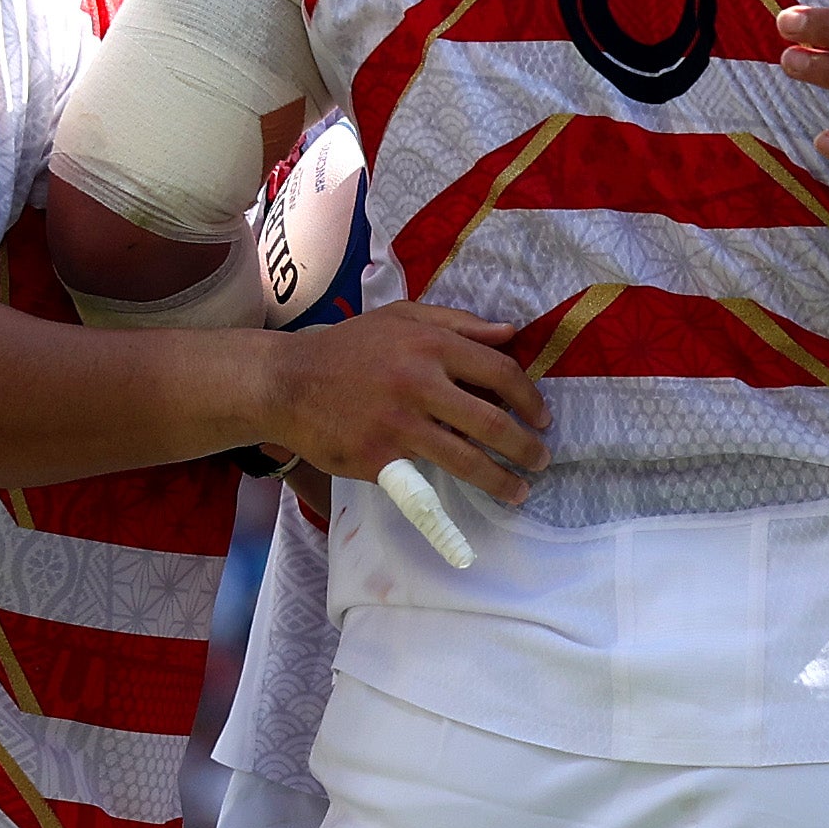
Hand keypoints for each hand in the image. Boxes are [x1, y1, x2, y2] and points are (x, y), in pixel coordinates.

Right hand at [256, 302, 547, 507]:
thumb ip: (458, 322)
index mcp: (431, 344)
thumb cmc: (348, 348)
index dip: (530, 399)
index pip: (500, 373)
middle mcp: (419, 383)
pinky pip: (424, 482)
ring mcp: (398, 425)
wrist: (286, 382)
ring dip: (501, 480)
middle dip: (526, 447)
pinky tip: (468, 510)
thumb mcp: (401, 318)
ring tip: (519, 490)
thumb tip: (511, 333)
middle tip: (541, 460)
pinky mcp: (378, 459)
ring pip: (466, 460)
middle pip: (493, 422)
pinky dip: (450, 500)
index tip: (542, 418)